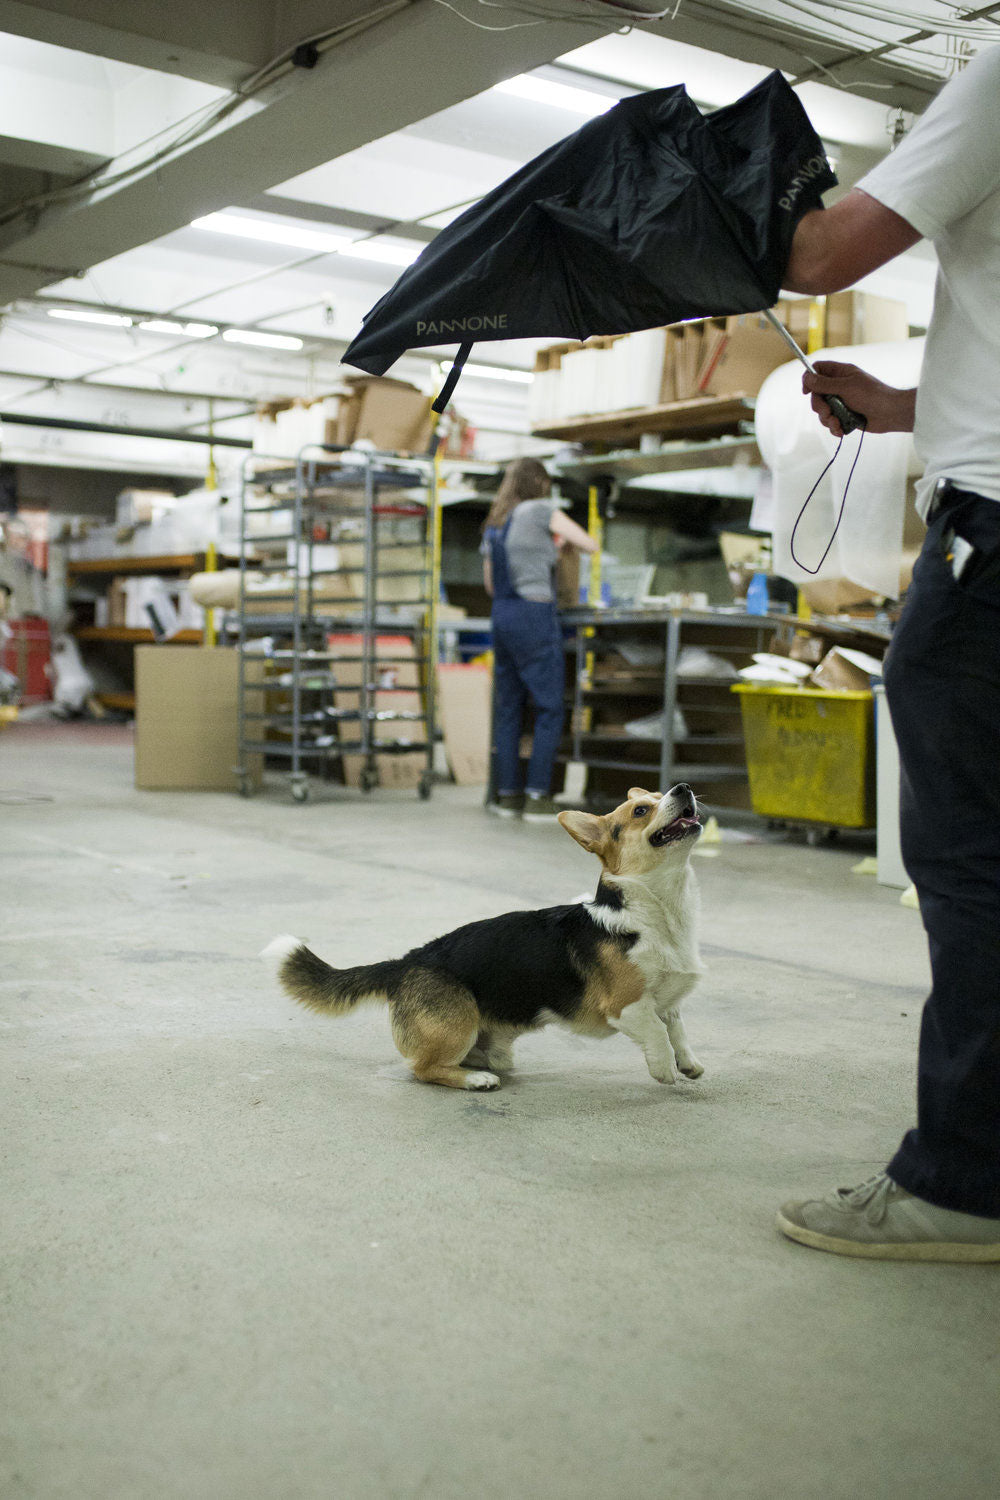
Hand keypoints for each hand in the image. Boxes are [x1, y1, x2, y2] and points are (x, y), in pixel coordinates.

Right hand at [802, 361, 916, 437]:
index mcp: (841, 373)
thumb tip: (807, 378)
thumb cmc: (872, 395)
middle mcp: (839, 386)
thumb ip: (825, 384)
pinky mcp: (844, 416)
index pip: (818, 370)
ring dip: (827, 420)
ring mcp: (842, 402)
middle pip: (817, 394)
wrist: (890, 413)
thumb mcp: (846, 387)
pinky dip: (834, 428)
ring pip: (822, 411)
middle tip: (827, 413)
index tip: (807, 391)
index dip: (809, 379)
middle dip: (819, 407)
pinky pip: (831, 422)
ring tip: (837, 424)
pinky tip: (841, 431)